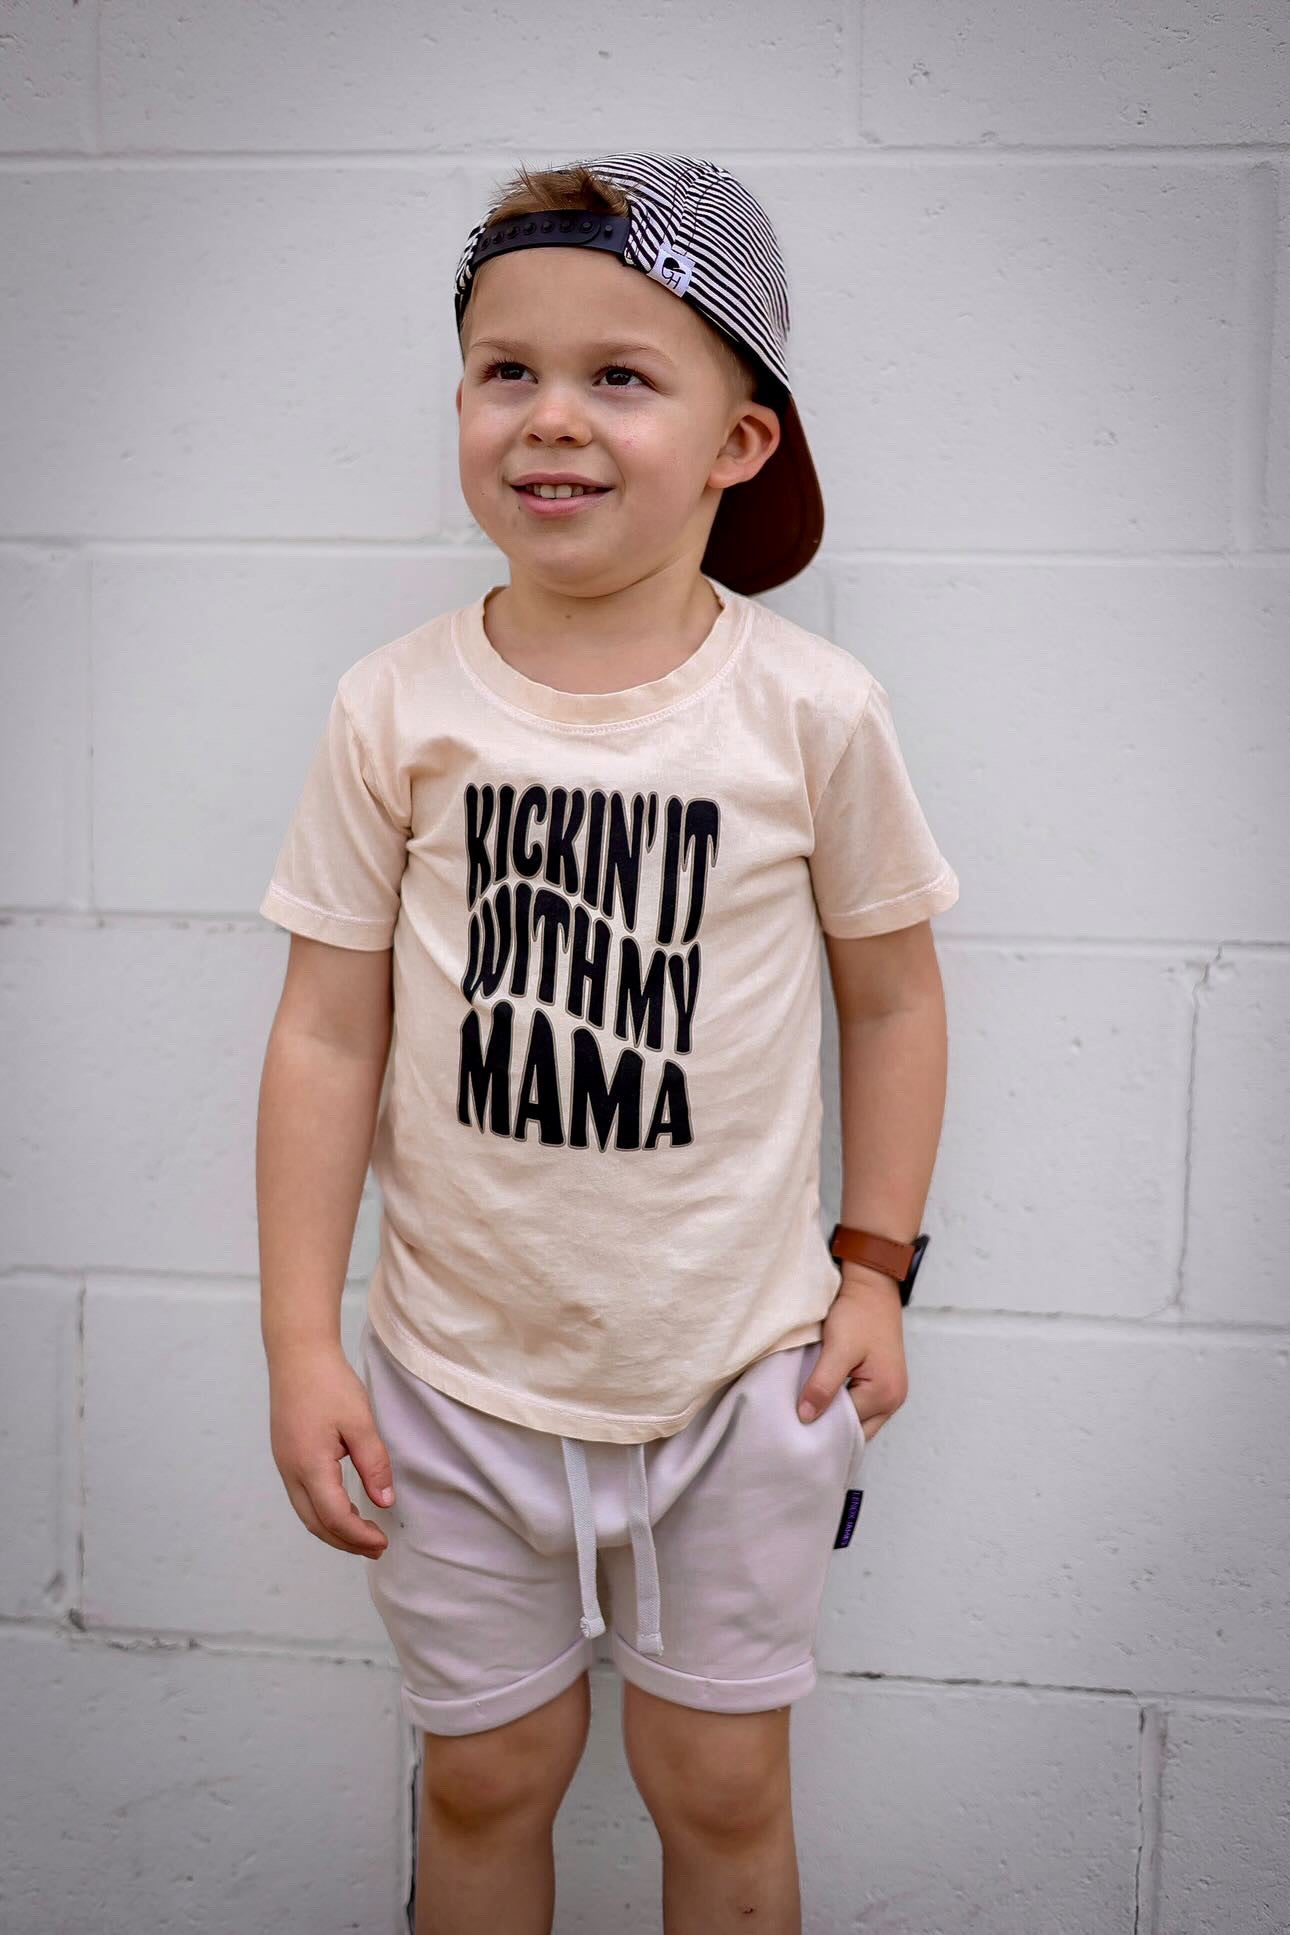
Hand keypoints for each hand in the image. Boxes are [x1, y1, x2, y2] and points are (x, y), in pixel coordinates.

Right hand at [267, 1337, 394, 1558]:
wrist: (297, 1356)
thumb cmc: (329, 1383)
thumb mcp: (359, 1421)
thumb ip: (373, 1463)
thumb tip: (385, 1502)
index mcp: (309, 1465)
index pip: (334, 1517)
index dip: (359, 1536)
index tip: (382, 1543)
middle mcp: (291, 1471)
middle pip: (316, 1524)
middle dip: (346, 1542)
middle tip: (376, 1548)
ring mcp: (284, 1465)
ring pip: (306, 1513)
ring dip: (333, 1530)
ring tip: (362, 1535)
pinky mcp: (285, 1457)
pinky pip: (302, 1498)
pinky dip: (323, 1513)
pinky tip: (343, 1509)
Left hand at [797, 1265, 908, 1439]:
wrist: (872, 1288)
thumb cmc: (859, 1313)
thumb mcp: (837, 1348)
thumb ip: (822, 1384)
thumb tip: (806, 1417)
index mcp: (885, 1394)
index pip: (846, 1428)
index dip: (820, 1427)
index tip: (793, 1425)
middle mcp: (893, 1400)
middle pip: (855, 1431)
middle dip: (829, 1430)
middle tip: (798, 1427)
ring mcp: (891, 1394)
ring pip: (858, 1421)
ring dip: (836, 1417)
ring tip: (808, 1413)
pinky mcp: (882, 1384)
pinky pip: (860, 1407)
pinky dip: (842, 1406)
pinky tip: (823, 1399)